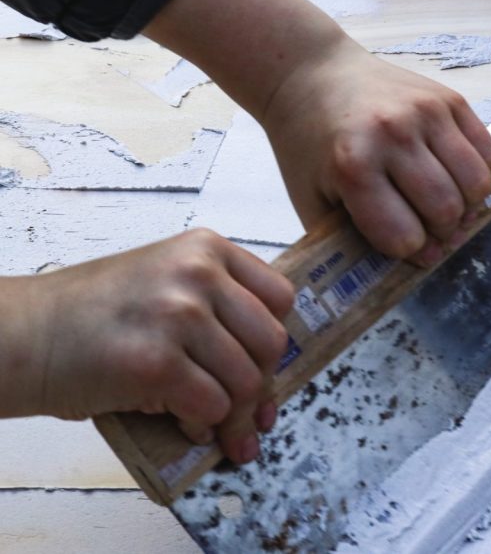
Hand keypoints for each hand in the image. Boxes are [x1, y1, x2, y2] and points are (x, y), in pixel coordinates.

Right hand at [0, 231, 293, 463]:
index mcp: (207, 248)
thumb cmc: (92, 315)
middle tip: (249, 412)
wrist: (23, 333)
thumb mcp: (164, 278)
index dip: (272, 338)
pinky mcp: (156, 364)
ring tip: (213, 425)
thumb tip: (268, 372)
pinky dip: (203, 426)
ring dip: (233, 415)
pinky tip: (185, 425)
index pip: (281, 297)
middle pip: (271, 342)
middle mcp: (199, 273)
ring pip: (246, 382)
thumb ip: (216, 303)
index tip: (261, 364)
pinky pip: (211, 408)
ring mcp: (179, 315)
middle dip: (262, 385)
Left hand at [143, 0, 490, 265]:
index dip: (407, 251)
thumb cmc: (308, 144)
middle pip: (445, 210)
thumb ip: (349, 239)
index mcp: (354, 163)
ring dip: (467, 208)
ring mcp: (427, 112)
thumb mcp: (310, 197)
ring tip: (447, 208)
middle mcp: (395, 133)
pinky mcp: (450, 99)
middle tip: (430, 233)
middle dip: (441, 234)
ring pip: (476, 183)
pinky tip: (458, 178)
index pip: (405, 235)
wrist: (312, 74)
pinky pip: (489, 152)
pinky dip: (482, 176)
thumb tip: (403, 271)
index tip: (404, 249)